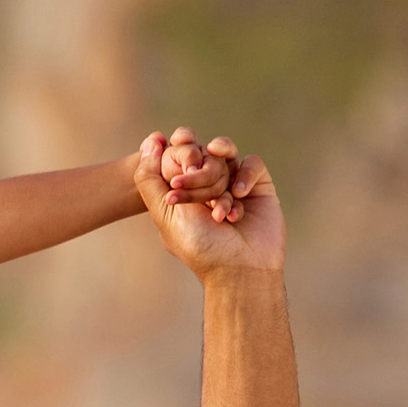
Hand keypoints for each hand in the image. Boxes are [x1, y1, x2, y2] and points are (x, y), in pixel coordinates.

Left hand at [136, 136, 281, 278]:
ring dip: (217, 177)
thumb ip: (149, 179)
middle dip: (196, 173)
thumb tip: (149, 142)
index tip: (176, 139)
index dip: (179, 144)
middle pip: (201, 154)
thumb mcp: (164, 213)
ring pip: (226, 156)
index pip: (179, 154)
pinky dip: (244, 176)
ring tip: (216, 202)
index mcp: (182, 190)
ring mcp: (233, 183)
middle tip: (189, 189)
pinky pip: (251, 163)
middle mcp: (207, 184)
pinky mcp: (258, 186)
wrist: (237, 267)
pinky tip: (237, 197)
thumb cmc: (198, 244)